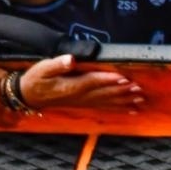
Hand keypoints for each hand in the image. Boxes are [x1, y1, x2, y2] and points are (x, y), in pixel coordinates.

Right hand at [19, 54, 143, 110]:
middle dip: (123, 91)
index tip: (123, 77)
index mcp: (71, 86)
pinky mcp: (85, 104)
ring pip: (108, 101)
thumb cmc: (36, 79)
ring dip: (125, 100)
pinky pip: (105, 107)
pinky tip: (131, 110)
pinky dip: (119, 108)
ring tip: (140, 99)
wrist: (30, 96)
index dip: (109, 80)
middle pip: (105, 93)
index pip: (93, 81)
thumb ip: (58, 64)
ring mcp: (84, 102)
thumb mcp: (43, 68)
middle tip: (138, 89)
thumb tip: (70, 59)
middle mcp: (80, 96)